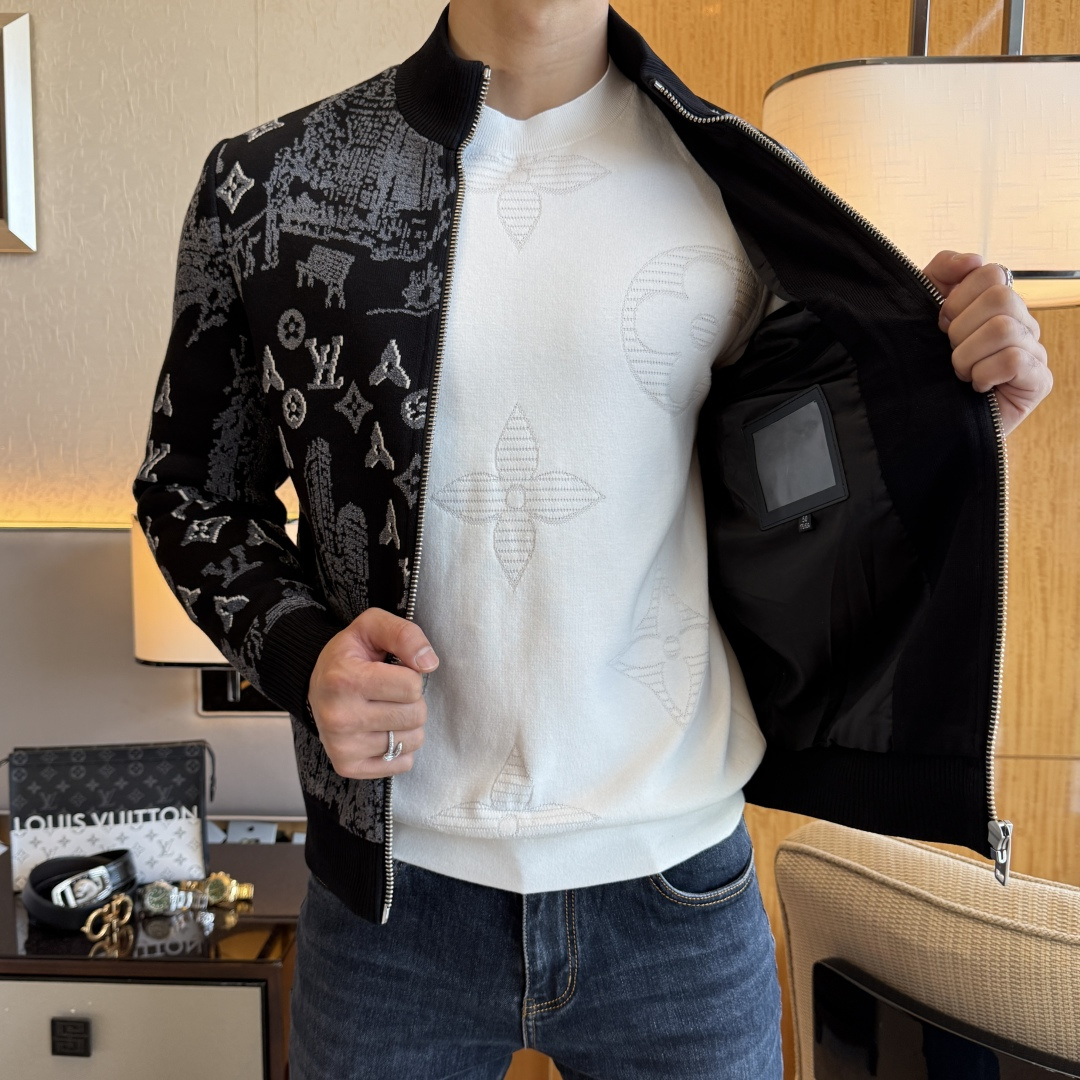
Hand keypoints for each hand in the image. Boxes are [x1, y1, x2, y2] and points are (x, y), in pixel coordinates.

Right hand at [307, 607, 438, 779]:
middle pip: (415, 715)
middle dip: (412, 701)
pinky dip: (399, 748)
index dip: (410, 676)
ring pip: (412, 741)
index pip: (412, 686)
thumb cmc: (350, 655)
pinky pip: (402, 763)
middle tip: (389, 693)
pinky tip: (380, 731)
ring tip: (384, 710)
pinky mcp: (347, 766)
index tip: (392, 672)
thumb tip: (429, 663)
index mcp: (345, 680)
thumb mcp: (372, 627)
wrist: (315, 683)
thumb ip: (404, 634)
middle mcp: (340, 717)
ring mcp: (342, 746)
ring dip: (407, 724)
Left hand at [924, 250, 1051, 434]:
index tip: (941, 323)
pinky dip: (985, 373)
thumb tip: (972, 259)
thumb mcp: (923, 311)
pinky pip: (1014, 360)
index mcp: (997, 303)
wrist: (928, 420)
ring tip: (959, 373)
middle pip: (1000, 297)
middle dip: (961, 329)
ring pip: (1003, 329)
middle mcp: (1020, 322)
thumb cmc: (928, 366)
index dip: (956, 298)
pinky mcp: (1039, 380)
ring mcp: (1034, 350)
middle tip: (950, 352)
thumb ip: (942, 272)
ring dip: (967, 355)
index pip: (990, 273)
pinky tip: (976, 386)